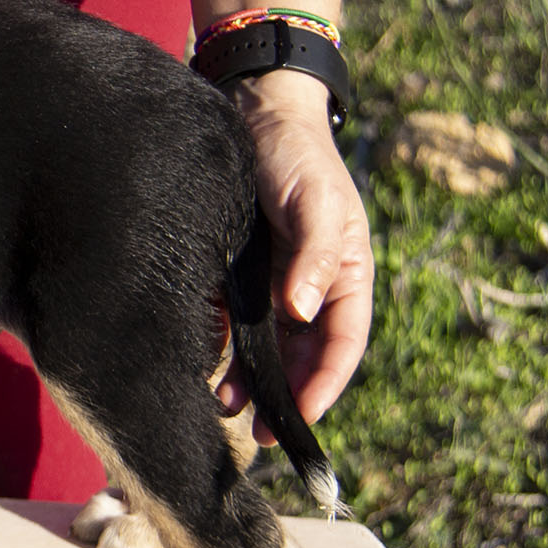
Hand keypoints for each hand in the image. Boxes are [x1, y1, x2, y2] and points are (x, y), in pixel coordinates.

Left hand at [214, 73, 374, 444]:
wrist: (253, 111)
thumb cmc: (296, 156)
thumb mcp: (316, 201)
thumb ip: (317, 253)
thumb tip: (303, 310)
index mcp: (346, 274)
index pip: (342, 343)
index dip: (324, 384)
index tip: (302, 419)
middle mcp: (311, 285)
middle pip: (302, 356)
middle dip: (283, 398)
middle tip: (255, 436)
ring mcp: (274, 281)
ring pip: (266, 347)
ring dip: (249, 381)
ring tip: (223, 409)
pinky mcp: (236, 273)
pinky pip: (233, 322)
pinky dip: (222, 348)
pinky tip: (201, 367)